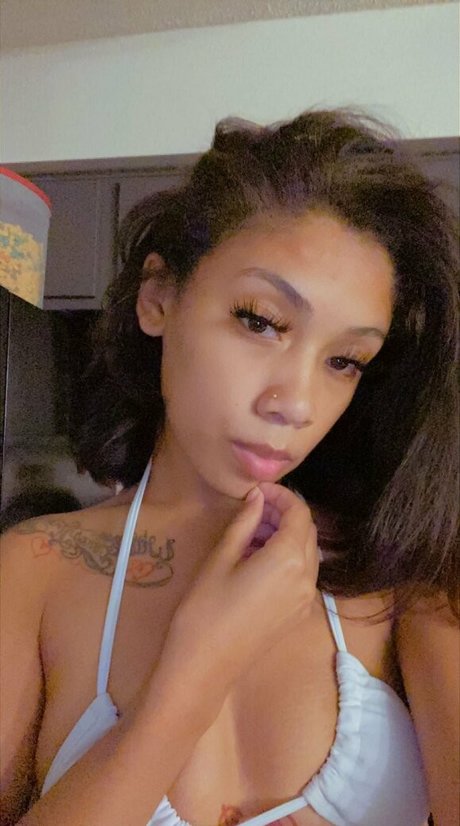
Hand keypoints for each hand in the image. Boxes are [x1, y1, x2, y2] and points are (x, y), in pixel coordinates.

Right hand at [154, 483, 318, 719]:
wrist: (204, 668)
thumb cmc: (204, 610)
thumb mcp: (220, 559)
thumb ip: (244, 524)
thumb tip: (256, 498)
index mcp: (289, 559)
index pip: (299, 513)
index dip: (281, 495)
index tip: (256, 491)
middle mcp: (306, 577)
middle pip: (307, 531)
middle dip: (284, 513)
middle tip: (252, 508)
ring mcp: (305, 599)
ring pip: (307, 553)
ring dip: (286, 535)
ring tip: (250, 532)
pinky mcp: (297, 614)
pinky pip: (302, 574)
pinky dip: (287, 557)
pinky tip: (256, 558)